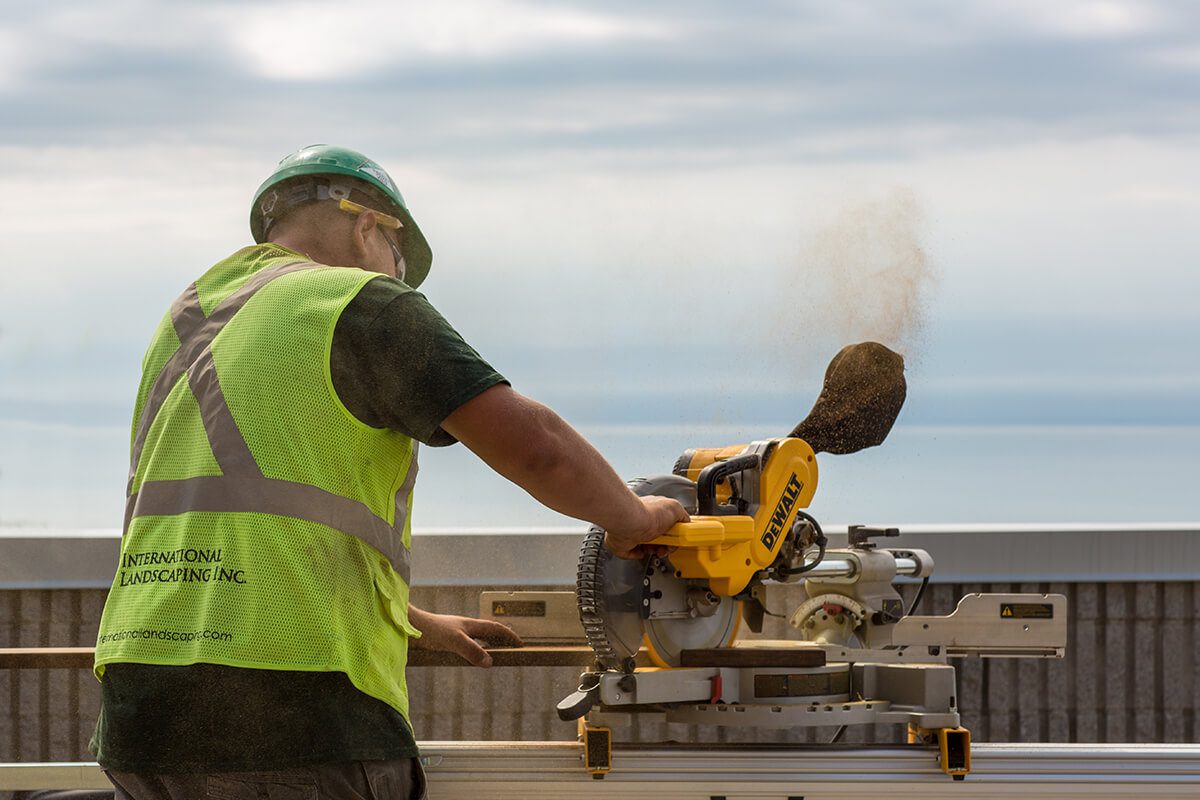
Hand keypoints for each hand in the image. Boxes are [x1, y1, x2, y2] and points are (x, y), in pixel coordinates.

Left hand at [408, 609, 522, 667]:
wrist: (408, 625)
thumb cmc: (430, 629)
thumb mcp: (454, 641)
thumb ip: (472, 651)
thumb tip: (490, 662)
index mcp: (470, 624)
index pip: (496, 627)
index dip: (509, 635)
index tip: (521, 643)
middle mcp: (464, 627)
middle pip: (488, 632)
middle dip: (501, 639)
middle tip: (511, 650)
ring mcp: (454, 633)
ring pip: (476, 639)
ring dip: (487, 646)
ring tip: (494, 656)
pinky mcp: (444, 640)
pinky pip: (465, 645)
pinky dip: (473, 651)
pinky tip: (468, 659)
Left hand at [605, 495, 688, 559]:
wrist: (631, 523)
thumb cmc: (649, 514)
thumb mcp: (675, 508)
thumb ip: (682, 515)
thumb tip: (685, 522)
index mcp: (655, 511)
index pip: (667, 523)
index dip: (674, 533)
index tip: (678, 539)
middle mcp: (643, 521)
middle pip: (659, 537)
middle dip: (666, 545)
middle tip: (667, 546)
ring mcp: (634, 532)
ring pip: (648, 547)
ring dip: (654, 550)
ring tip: (655, 548)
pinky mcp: (625, 543)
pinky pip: (633, 553)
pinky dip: (638, 554)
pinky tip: (642, 549)